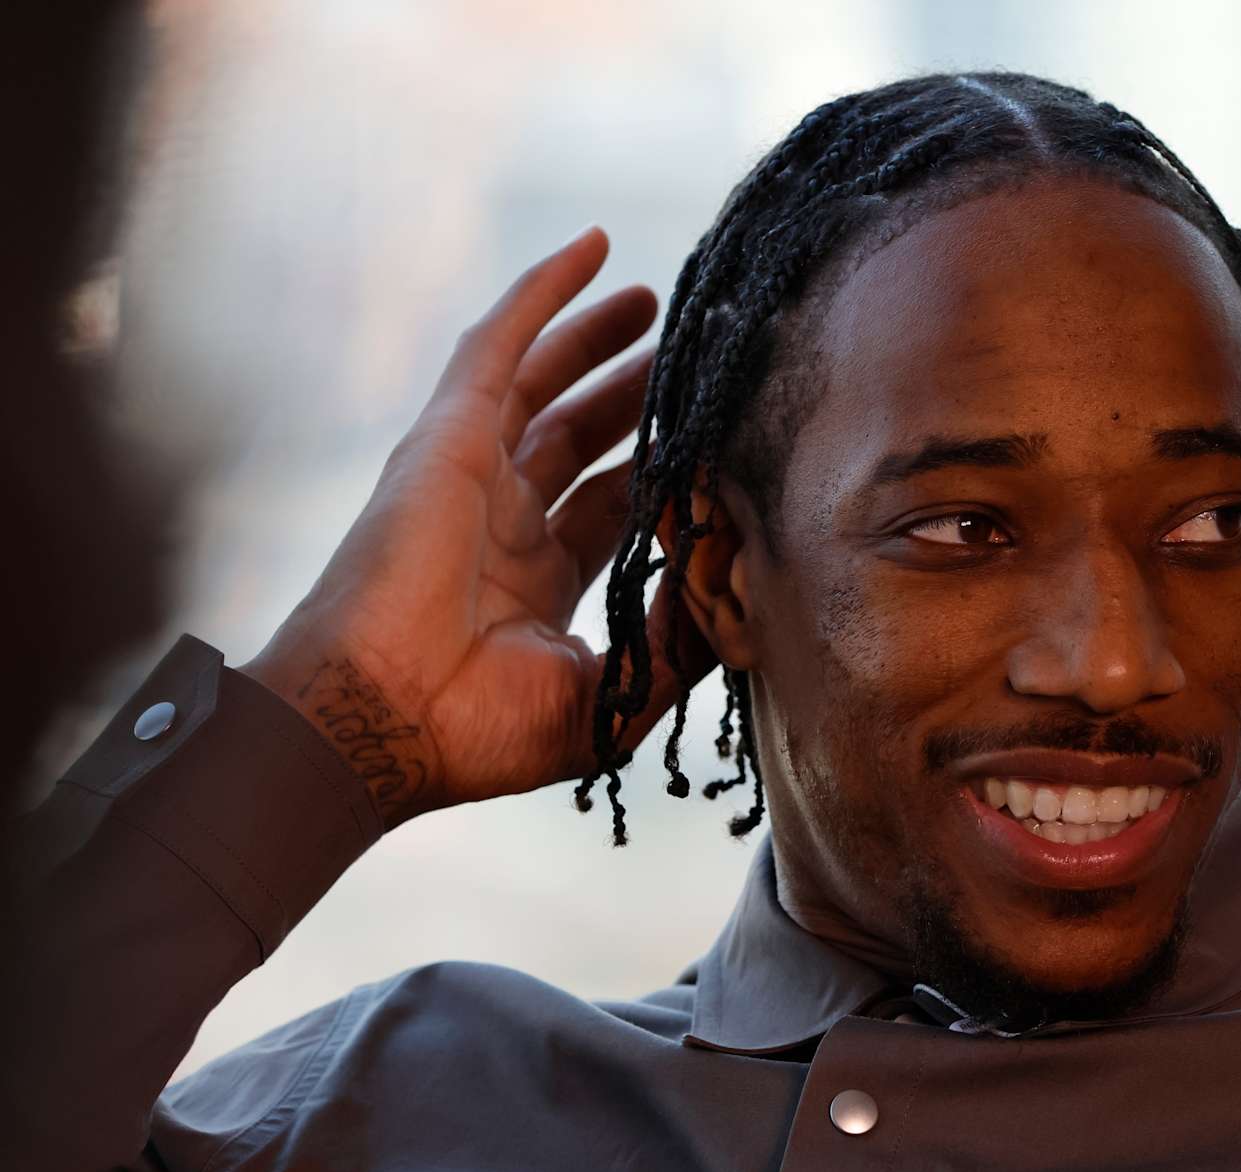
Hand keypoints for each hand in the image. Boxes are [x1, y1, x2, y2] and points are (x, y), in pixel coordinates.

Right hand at [241, 228, 716, 829]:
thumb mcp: (608, 700)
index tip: (719, 450)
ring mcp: (473, 473)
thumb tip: (733, 599)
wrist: (384, 720)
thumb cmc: (482, 731)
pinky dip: (544, 292)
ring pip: (546, 381)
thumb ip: (673, 649)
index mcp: (536, 584)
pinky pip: (501, 342)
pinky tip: (593, 249)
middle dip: (631, 399)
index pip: (612, 511)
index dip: (662, 479)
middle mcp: (503, 523)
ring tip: (656, 304)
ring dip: (598, 338)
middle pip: (581, 440)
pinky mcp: (449, 433)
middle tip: (688, 365)